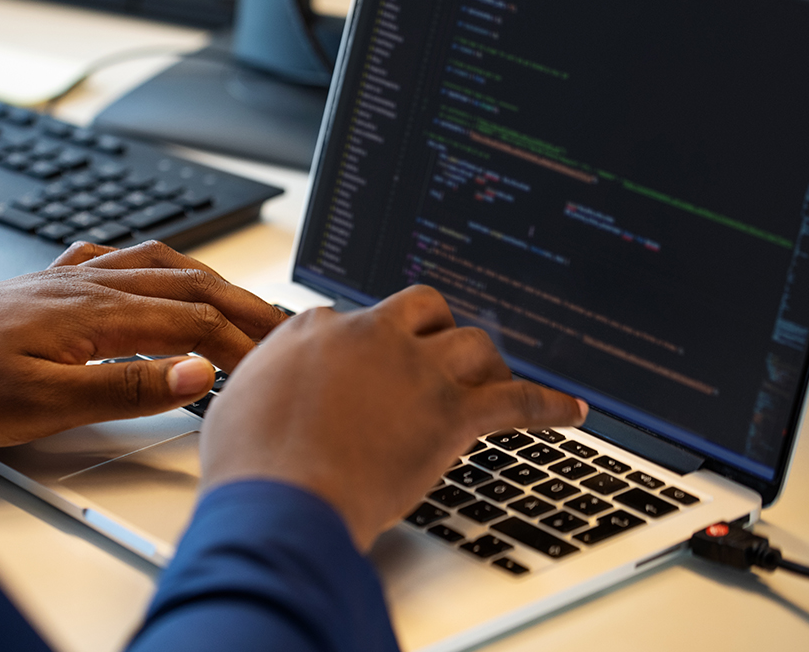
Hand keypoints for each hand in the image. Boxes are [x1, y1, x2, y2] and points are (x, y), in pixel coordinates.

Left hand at [0, 241, 287, 446]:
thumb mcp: (44, 400)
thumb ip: (126, 385)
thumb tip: (196, 371)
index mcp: (96, 311)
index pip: (193, 323)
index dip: (239, 344)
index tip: (273, 365)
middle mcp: (89, 284)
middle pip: (186, 286)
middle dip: (241, 306)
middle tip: (282, 328)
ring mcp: (68, 279)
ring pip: (157, 266)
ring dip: (206, 282)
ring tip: (237, 299)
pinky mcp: (47, 284)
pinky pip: (116, 260)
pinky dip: (153, 265)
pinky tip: (152, 273)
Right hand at [199, 285, 587, 550]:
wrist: (281, 498)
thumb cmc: (251, 464)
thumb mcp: (238, 405)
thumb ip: (268, 383)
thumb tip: (272, 388)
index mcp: (318, 329)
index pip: (359, 319)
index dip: (373, 344)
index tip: (378, 363)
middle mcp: (370, 336)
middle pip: (423, 310)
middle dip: (435, 330)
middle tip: (439, 359)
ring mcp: (415, 369)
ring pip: (473, 344)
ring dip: (486, 364)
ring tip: (493, 382)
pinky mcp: (452, 413)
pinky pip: (517, 400)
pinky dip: (548, 404)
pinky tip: (570, 410)